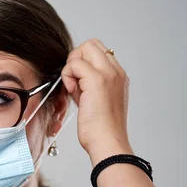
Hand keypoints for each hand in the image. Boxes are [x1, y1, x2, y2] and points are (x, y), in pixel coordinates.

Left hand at [61, 39, 132, 163]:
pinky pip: (75, 63)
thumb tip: (74, 75)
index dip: (82, 62)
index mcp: (118, 75)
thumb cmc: (100, 128)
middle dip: (76, 59)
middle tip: (73, 80)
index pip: (97, 51)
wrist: (107, 142)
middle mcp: (116, 71)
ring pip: (83, 49)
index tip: (78, 82)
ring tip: (74, 89)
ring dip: (72, 67)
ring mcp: (108, 74)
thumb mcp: (95, 99)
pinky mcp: (97, 80)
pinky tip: (72, 92)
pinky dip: (68, 75)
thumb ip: (87, 83)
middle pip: (91, 44)